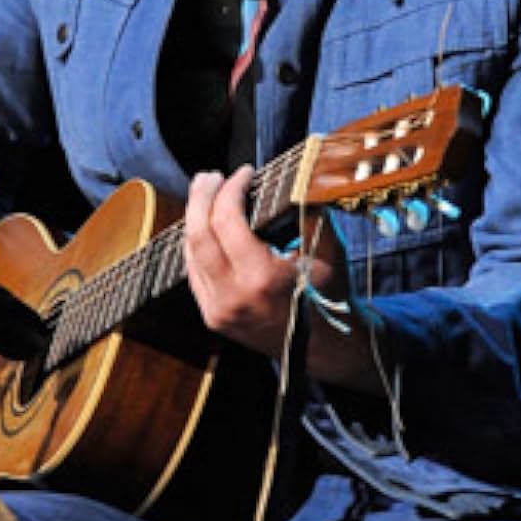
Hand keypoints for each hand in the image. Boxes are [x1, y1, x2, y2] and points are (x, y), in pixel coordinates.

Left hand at [184, 166, 381, 392]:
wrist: (324, 348)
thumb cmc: (330, 295)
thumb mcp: (329, 250)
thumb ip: (310, 211)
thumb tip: (297, 175)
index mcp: (261, 278)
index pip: (228, 220)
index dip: (231, 189)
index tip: (245, 172)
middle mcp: (232, 296)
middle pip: (198, 234)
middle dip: (201, 197)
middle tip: (210, 175)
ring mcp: (217, 310)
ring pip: (190, 253)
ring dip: (194, 217)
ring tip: (205, 192)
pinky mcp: (212, 317)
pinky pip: (194, 271)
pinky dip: (197, 242)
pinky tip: (204, 224)